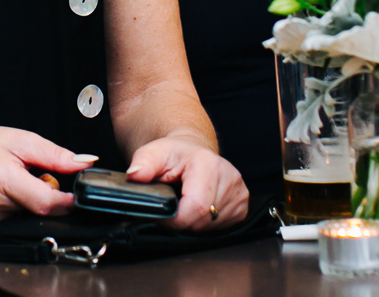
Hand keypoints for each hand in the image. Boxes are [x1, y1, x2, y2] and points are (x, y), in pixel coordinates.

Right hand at [0, 126, 95, 234]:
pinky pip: (12, 230)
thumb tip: (85, 163)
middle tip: (33, 179)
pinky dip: (16, 216)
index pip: (47, 203)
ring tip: (14, 187)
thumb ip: (55, 155)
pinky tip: (3, 200)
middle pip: (39, 213)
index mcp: (2, 180)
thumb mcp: (20, 140)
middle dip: (46, 198)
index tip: (75, 194)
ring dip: (30, 208)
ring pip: (27, 223)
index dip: (67, 201)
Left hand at [125, 136, 246, 231]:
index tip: (162, 214)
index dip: (174, 218)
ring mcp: (239, 194)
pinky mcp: (243, 206)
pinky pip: (221, 228)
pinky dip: (205, 222)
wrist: (192, 151)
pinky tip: (199, 206)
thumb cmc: (174, 154)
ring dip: (193, 221)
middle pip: (202, 220)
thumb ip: (143, 162)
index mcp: (209, 164)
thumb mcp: (154, 152)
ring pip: (210, 227)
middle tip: (173, 204)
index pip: (194, 207)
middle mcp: (230, 178)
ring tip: (185, 202)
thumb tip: (135, 174)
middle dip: (182, 219)